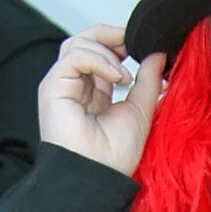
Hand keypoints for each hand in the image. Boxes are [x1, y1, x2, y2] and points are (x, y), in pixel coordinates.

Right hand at [38, 24, 165, 175]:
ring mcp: (63, 84)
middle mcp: (76, 85)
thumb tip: (157, 54)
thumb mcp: (141, 109)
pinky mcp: (53, 85)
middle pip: (86, 40)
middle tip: (133, 43)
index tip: (142, 46)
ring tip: (125, 76)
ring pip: (78, 43)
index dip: (119, 43)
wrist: (99, 175)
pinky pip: (74, 55)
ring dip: (107, 51)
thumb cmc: (115, 155)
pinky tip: (117, 78)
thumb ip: (147, 80)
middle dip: (111, 36)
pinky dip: (99, 59)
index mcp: (95, 91)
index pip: (102, 52)